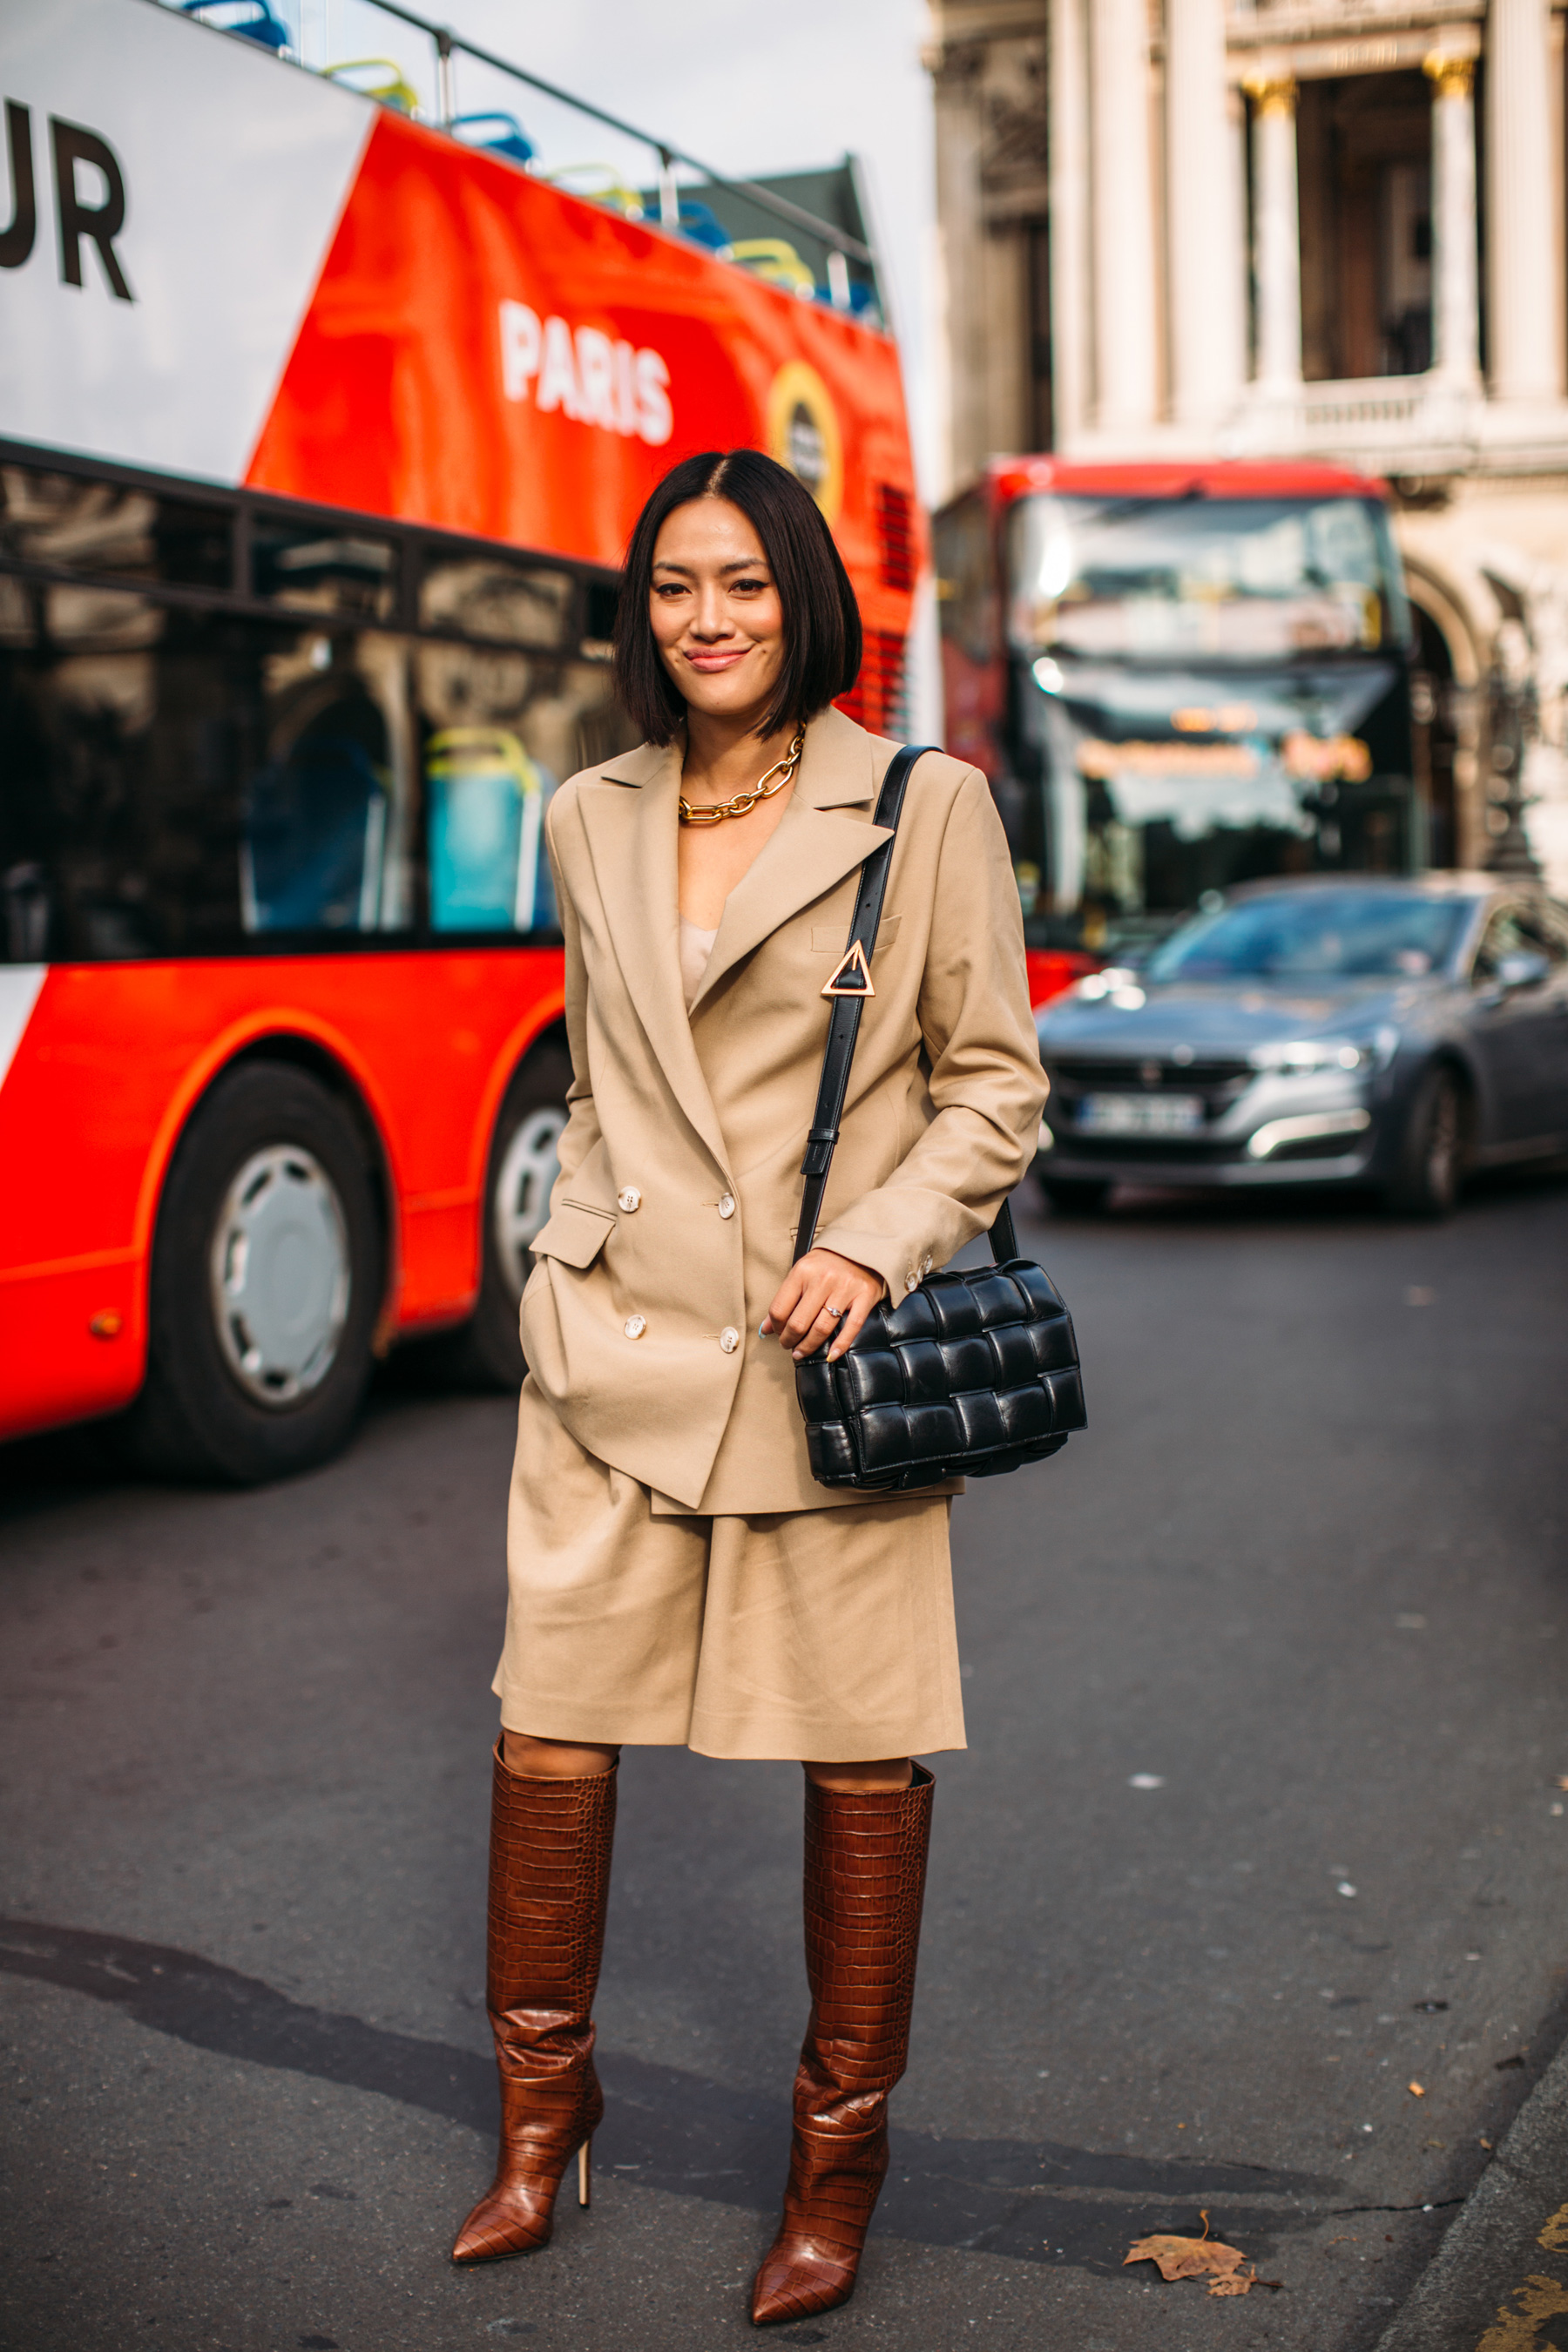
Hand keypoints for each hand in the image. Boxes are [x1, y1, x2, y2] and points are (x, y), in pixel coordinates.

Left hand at [763, 1249, 884, 1362]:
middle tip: (789, 1346)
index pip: (780, 1308)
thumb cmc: (828, 1263)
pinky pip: (851, 1327)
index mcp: (802, 1271)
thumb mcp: (802, 1273)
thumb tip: (766, 1328)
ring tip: (802, 1351)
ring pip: (822, 1329)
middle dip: (789, 1340)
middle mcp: (823, 1279)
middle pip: (799, 1322)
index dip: (776, 1327)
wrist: (861, 1248)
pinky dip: (840, 1345)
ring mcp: (845, 1288)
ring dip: (808, 1346)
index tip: (778, 1333)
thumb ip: (785, 1299)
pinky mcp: (864, 1296)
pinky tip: (831, 1355)